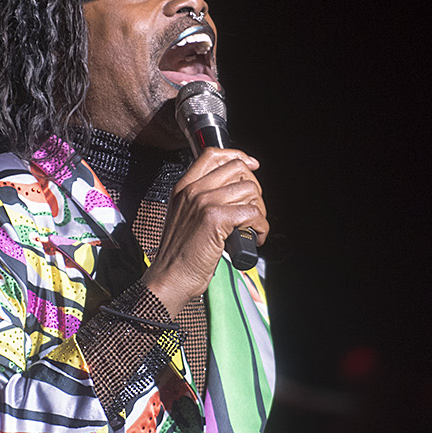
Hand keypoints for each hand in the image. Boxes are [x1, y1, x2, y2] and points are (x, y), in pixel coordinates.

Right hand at [142, 148, 267, 314]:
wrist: (170, 277)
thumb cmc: (178, 254)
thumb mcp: (183, 216)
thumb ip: (202, 199)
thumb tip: (234, 192)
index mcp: (184, 187)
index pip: (214, 155)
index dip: (238, 156)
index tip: (251, 165)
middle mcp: (193, 191)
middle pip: (238, 169)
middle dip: (254, 189)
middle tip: (252, 211)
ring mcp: (204, 203)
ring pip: (249, 191)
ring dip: (260, 211)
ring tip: (253, 228)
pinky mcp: (215, 219)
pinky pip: (253, 213)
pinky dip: (260, 227)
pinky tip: (254, 238)